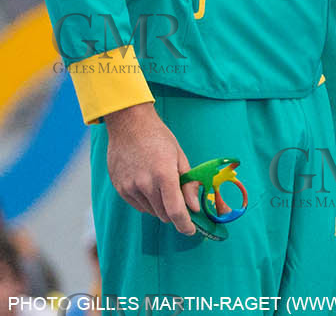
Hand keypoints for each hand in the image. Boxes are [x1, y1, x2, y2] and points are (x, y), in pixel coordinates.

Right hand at [102, 103, 199, 234]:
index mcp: (164, 176)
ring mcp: (130, 188)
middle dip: (175, 213)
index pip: (176, 211)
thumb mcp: (180, 158)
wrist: (129, 126)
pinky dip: (147, 202)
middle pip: (164, 214)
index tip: (191, 230)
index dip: (185, 225)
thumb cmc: (159, 139)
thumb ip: (188, 184)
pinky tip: (149, 185)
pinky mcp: (120, 189)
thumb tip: (195, 207)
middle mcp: (145, 185)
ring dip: (161, 206)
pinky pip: (138, 205)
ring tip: (162, 185)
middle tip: (181, 202)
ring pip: (151, 211)